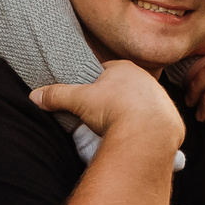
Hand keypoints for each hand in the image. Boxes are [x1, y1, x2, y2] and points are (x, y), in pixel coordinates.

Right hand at [31, 60, 183, 154]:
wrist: (148, 132)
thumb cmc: (114, 109)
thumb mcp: (79, 100)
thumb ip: (57, 95)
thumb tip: (34, 96)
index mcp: (124, 68)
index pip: (106, 71)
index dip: (96, 85)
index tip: (89, 99)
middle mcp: (146, 79)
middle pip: (125, 87)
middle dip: (114, 99)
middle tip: (102, 116)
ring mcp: (160, 97)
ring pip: (141, 103)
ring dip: (131, 113)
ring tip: (118, 128)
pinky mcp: (170, 117)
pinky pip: (154, 121)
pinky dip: (145, 128)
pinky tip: (135, 136)